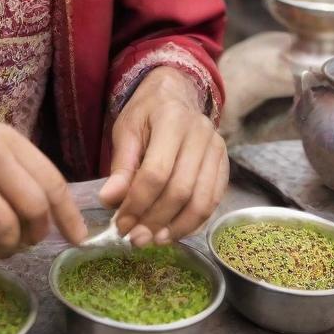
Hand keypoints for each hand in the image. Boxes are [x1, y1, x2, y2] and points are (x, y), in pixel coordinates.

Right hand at [0, 81, 87, 257]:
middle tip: (25, 242)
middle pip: (35, 210)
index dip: (69, 216)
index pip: (52, 181)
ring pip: (4, 229)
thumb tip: (42, 202)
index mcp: (5, 137)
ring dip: (4, 247)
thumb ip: (10, 160)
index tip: (78, 238)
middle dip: (36, 235)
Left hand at [98, 67, 227, 246]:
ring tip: (153, 241)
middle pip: (180, 190)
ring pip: (202, 200)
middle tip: (135, 239)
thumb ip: (121, 166)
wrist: (177, 93)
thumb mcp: (126, 130)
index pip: (156, 172)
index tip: (120, 224)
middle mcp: (200, 133)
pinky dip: (194, 222)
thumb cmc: (147, 113)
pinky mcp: (224, 163)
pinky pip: (213, 200)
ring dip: (176, 227)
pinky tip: (173, 232)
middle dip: (155, 220)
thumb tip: (109, 200)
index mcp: (171, 119)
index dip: (138, 203)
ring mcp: (217, 148)